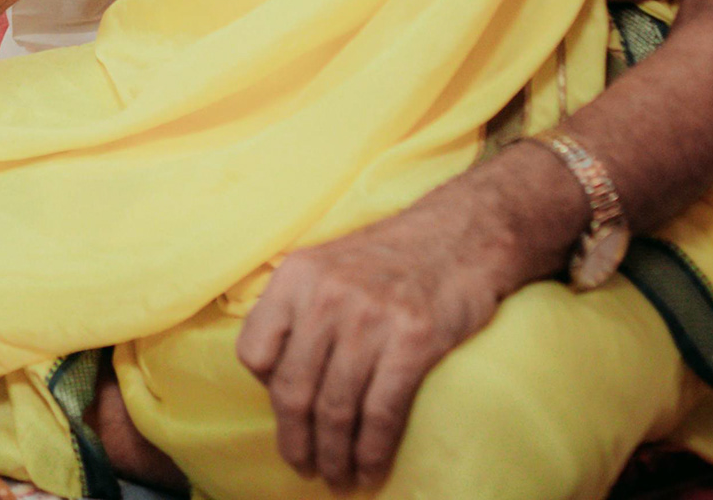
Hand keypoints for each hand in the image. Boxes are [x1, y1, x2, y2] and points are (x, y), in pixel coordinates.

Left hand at [236, 193, 525, 489]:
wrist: (457, 236)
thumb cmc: (388, 260)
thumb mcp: (327, 266)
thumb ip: (297, 310)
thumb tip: (274, 375)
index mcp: (296, 276)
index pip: (254, 351)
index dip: (264, 392)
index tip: (283, 413)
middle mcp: (326, 295)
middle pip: (293, 390)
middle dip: (295, 442)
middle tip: (304, 468)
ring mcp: (370, 318)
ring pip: (335, 409)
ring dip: (334, 457)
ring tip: (338, 479)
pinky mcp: (413, 341)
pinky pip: (380, 414)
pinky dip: (371, 452)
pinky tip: (370, 470)